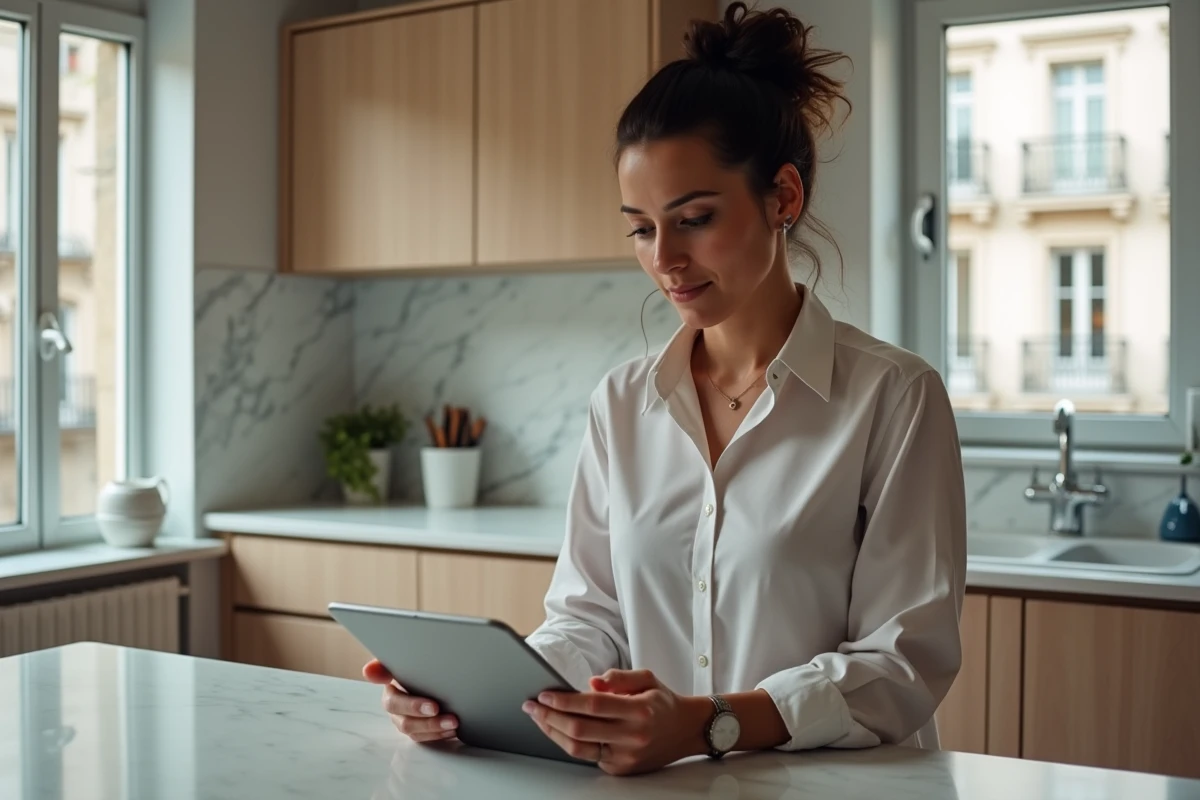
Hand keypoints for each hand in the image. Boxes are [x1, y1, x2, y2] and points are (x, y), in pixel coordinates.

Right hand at [363, 659, 458, 743]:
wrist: (423, 674)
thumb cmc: (410, 667)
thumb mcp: (398, 663)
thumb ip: (384, 667)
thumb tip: (368, 670)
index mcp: (390, 694)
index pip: (395, 704)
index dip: (413, 707)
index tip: (434, 707)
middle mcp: (396, 712)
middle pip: (407, 723)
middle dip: (430, 722)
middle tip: (451, 718)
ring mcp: (407, 723)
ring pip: (417, 733)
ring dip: (437, 730)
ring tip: (455, 725)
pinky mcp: (419, 731)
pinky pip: (427, 738)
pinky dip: (441, 735)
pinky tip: (454, 731)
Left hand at [523, 668, 704, 775]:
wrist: (686, 731)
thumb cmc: (662, 702)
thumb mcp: (647, 679)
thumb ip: (619, 678)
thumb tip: (591, 683)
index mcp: (639, 711)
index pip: (593, 705)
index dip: (565, 700)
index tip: (544, 693)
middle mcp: (632, 737)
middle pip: (579, 729)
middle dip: (549, 716)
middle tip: (532, 705)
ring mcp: (626, 757)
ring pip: (578, 748)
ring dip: (553, 732)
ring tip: (539, 718)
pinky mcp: (621, 770)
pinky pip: (588, 757)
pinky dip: (569, 743)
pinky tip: (558, 730)